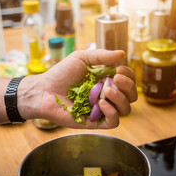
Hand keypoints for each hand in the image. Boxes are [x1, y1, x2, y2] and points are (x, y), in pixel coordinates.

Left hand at [18, 49, 137, 128]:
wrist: (44, 91)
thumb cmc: (60, 74)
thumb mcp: (81, 58)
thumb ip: (102, 56)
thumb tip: (123, 54)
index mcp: (106, 80)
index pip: (127, 80)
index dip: (129, 75)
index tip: (119, 69)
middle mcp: (107, 95)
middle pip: (131, 96)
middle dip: (129, 86)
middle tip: (116, 78)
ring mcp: (102, 110)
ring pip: (125, 109)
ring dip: (121, 98)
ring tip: (106, 90)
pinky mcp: (95, 122)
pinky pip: (113, 122)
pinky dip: (112, 112)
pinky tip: (101, 103)